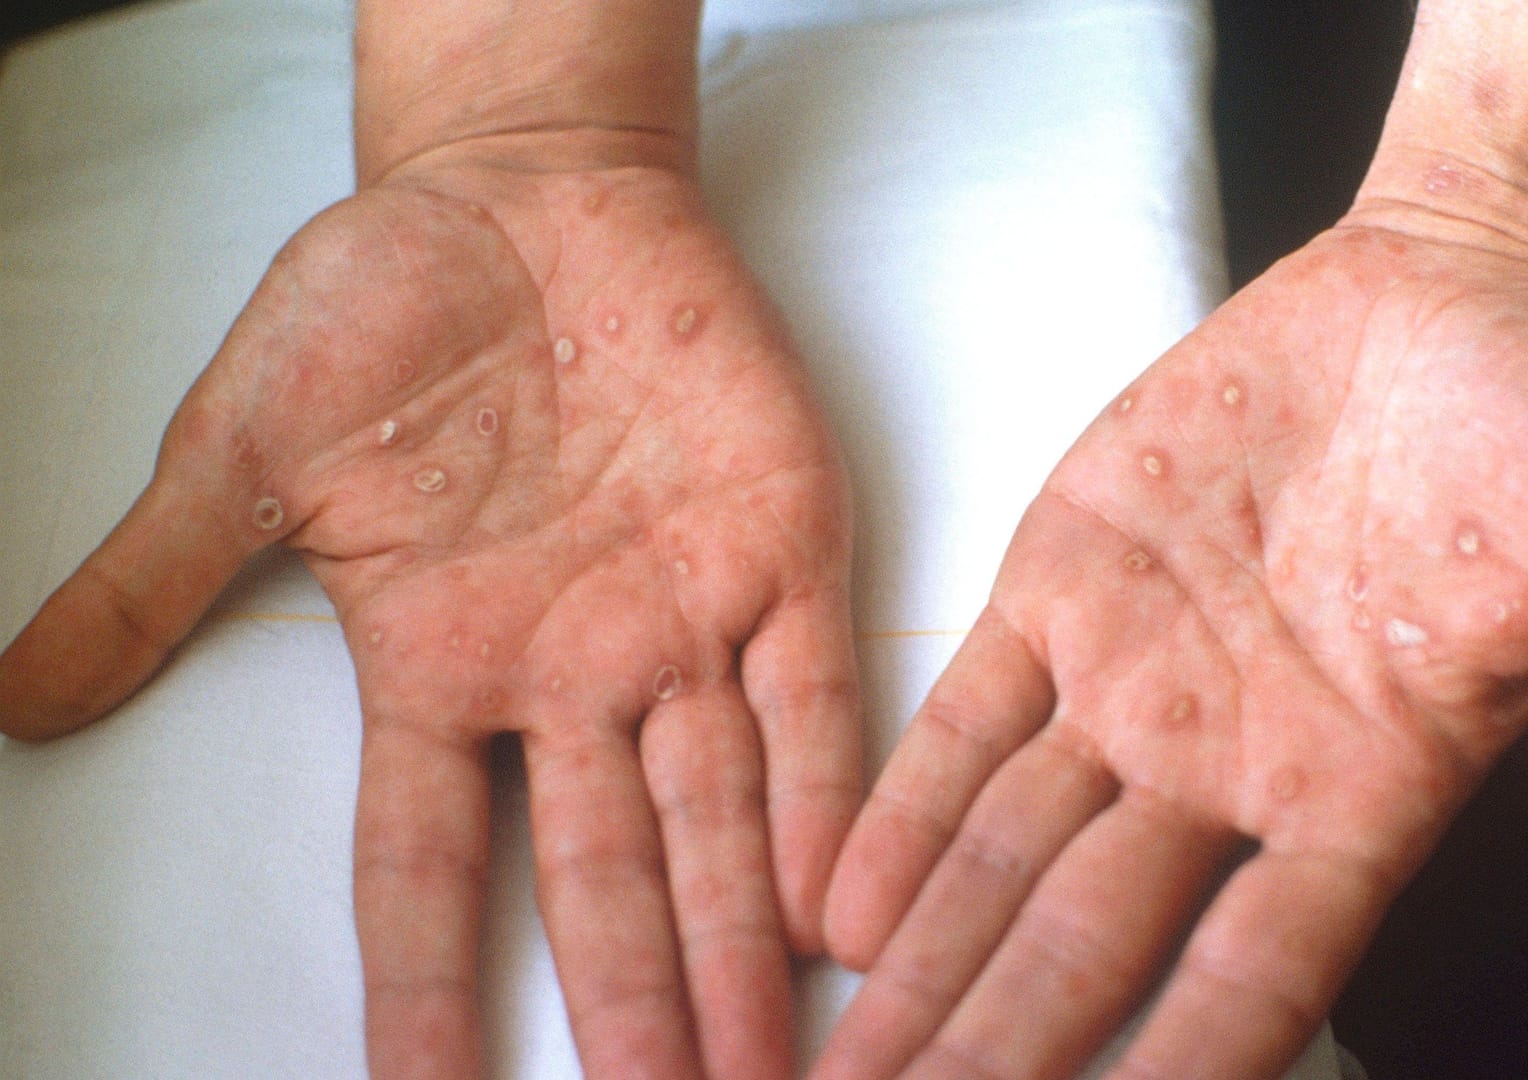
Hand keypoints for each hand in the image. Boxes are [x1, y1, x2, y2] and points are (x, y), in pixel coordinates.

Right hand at [0, 141, 861, 1079]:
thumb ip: (156, 580)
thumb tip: (18, 701)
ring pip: (717, 817)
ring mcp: (680, 623)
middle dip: (633, 1005)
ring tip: (765, 1065)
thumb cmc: (381, 308)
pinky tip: (841, 903)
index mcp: (440, 671)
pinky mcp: (778, 551)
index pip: (423, 871)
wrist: (525, 193)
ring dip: (740, 944)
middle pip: (599, 878)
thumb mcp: (243, 448)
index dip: (424, 996)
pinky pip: (813, 697)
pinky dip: (832, 795)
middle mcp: (571, 678)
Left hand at [814, 220, 1527, 1078]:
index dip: (1175, 1070)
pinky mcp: (1067, 584)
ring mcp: (1136, 682)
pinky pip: (969, 719)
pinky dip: (905, 805)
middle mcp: (1228, 770)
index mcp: (1363, 796)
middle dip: (998, 1050)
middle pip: (1092, 947)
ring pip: (1008, 853)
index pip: (1253, 979)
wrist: (1461, 289)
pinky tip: (840, 902)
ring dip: (926, 965)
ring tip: (845, 1071)